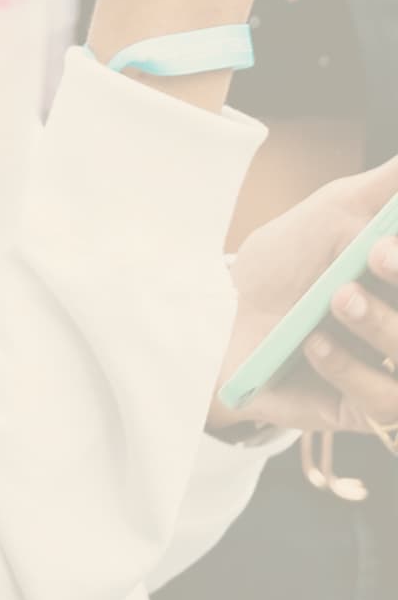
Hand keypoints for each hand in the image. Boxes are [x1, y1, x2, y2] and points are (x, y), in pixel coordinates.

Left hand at [213, 156, 397, 436]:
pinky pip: (383, 402)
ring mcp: (395, 373)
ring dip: (383, 324)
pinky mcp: (367, 413)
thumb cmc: (287, 260)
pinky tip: (316, 342)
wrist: (219, 313)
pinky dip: (349, 367)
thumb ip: (391, 186)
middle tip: (376, 252)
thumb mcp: (338, 210)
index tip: (386, 242)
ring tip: (339, 297)